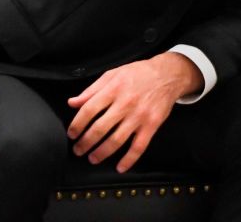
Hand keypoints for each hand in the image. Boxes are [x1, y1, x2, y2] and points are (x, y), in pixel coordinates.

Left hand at [66, 52, 202, 172]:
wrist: (168, 75)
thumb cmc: (139, 74)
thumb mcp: (113, 74)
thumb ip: (92, 90)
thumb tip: (72, 102)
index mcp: (114, 89)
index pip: (88, 110)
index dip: (77, 125)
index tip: (72, 134)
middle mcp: (126, 103)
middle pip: (100, 128)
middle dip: (85, 143)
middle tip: (78, 149)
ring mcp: (140, 115)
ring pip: (116, 140)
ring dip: (101, 153)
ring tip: (92, 158)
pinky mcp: (152, 124)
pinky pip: (139, 146)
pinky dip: (129, 159)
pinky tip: (120, 167)